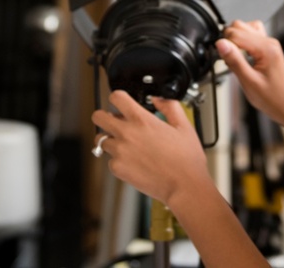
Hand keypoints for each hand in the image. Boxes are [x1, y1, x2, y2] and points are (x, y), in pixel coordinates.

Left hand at [91, 90, 211, 205]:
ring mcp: (120, 151)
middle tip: (112, 122)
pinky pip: (109, 160)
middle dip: (103, 117)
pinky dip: (118, 160)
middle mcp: (127, 133)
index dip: (117, 97)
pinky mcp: (118, 168)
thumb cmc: (186, 159)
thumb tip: (159, 99)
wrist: (184, 185)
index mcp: (142, 120)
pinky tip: (132, 161)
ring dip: (110, 140)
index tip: (120, 102)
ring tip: (125, 145)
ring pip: (101, 139)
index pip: (116, 97)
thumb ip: (170, 106)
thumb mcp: (183, 126)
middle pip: (98, 117)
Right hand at [216, 20, 283, 126]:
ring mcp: (269, 44)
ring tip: (235, 56)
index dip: (224, 45)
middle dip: (228, 40)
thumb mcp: (248, 81)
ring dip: (235, 39)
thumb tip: (221, 44)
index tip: (222, 58)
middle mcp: (269, 42)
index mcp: (266, 49)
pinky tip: (241, 55)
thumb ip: (234, 61)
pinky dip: (242, 41)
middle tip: (228, 59)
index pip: (236, 34)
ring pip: (245, 27)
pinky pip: (251, 34)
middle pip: (239, 26)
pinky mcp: (268, 47)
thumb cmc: (271, 97)